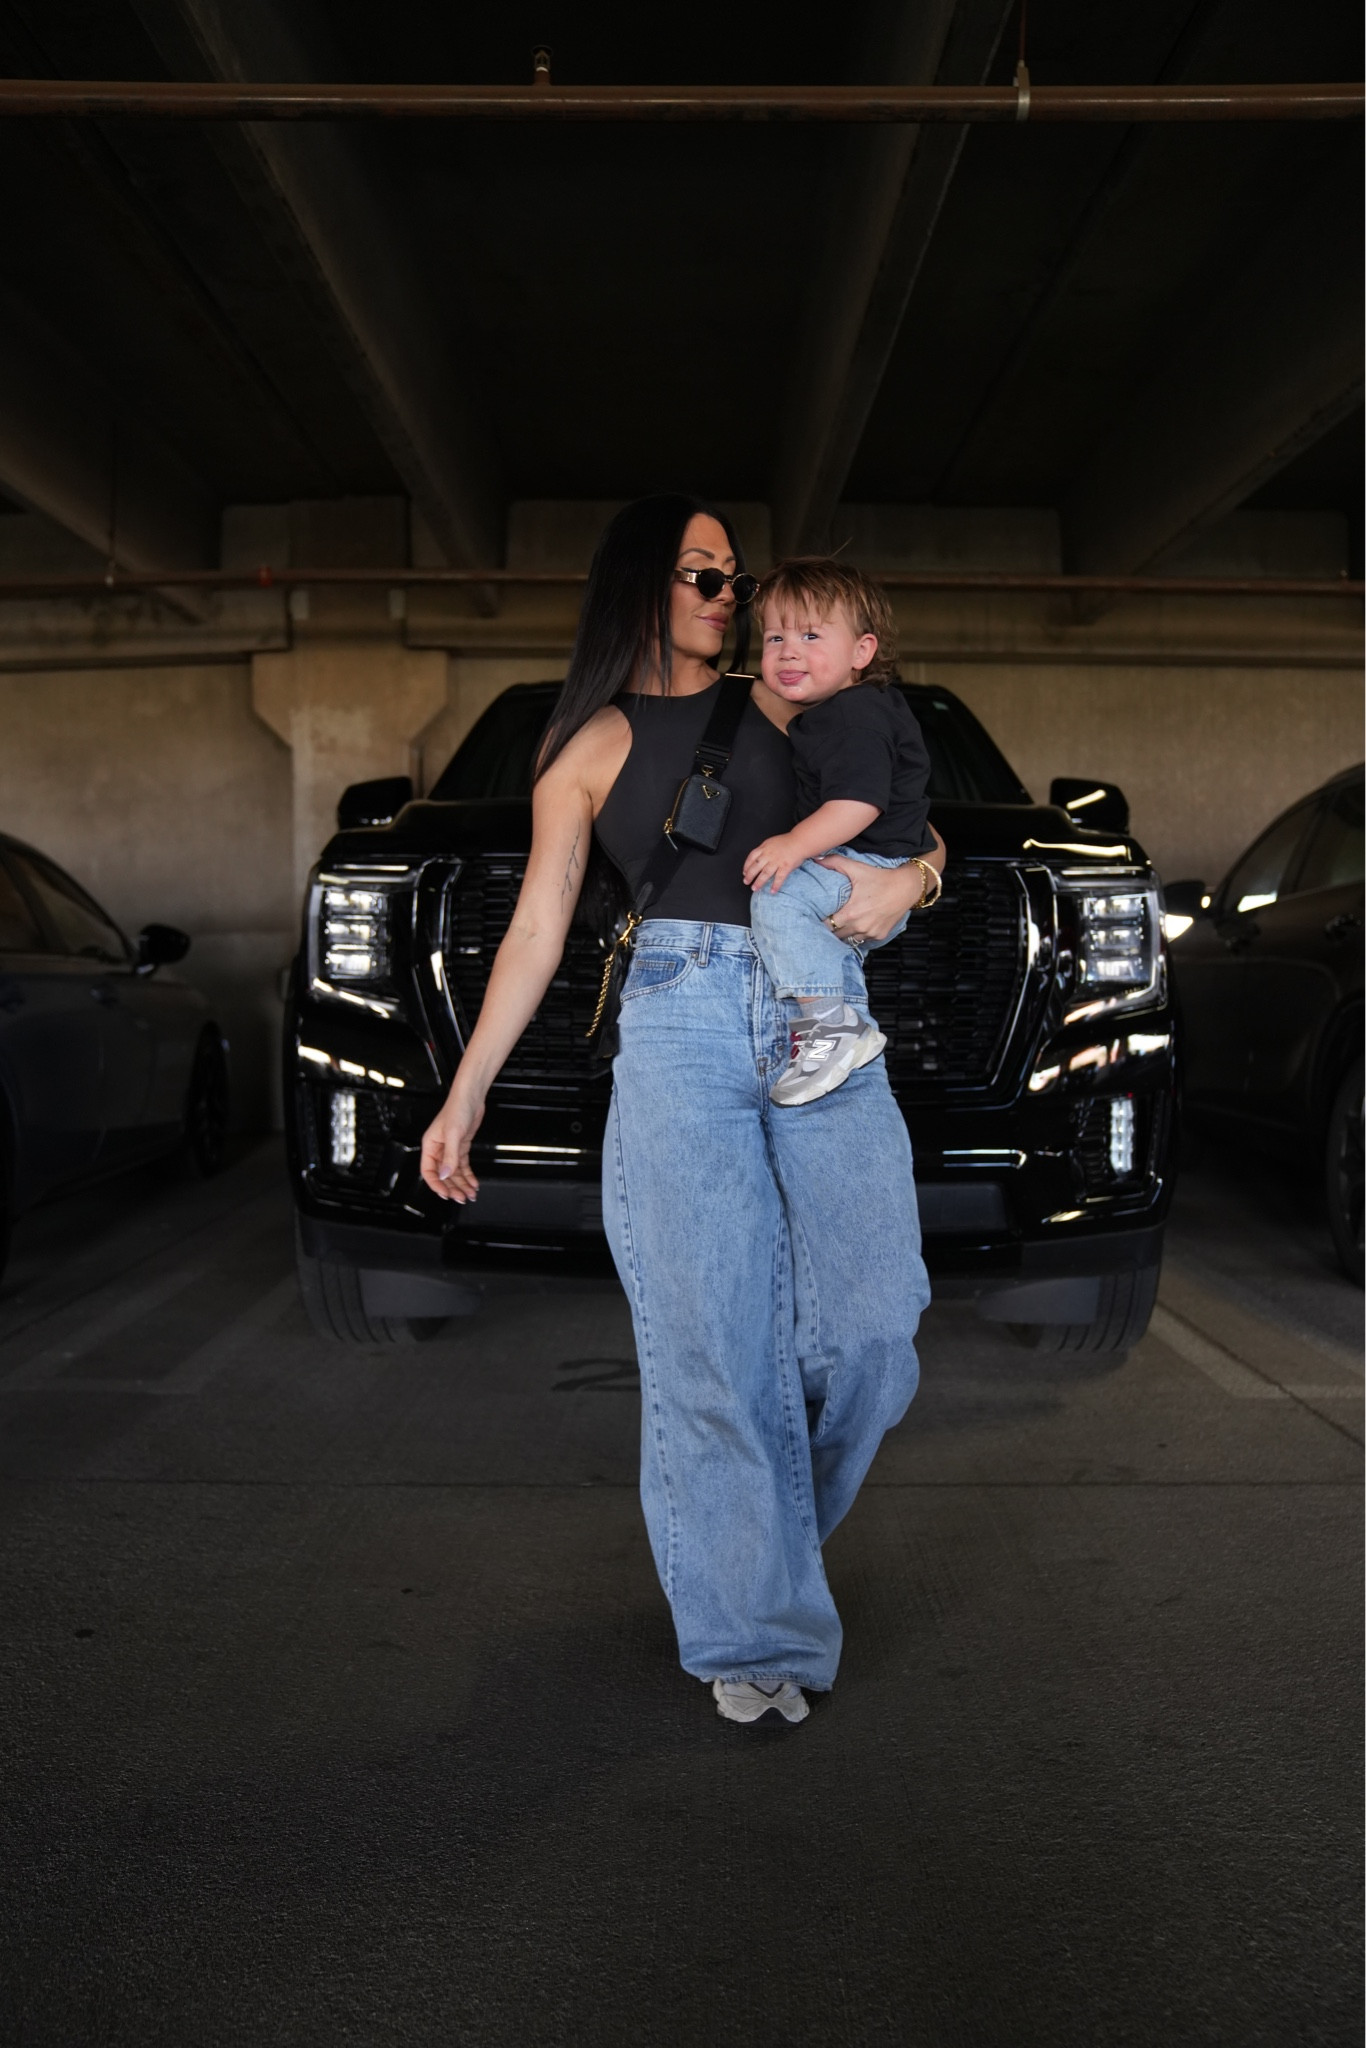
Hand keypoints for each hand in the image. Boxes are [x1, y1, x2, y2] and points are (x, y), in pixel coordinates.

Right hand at [419, 1088, 484, 1202]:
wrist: (471, 1098)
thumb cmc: (457, 1109)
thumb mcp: (453, 1134)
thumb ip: (449, 1156)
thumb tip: (445, 1175)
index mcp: (430, 1146)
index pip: (429, 1171)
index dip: (437, 1185)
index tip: (445, 1194)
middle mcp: (438, 1149)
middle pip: (443, 1175)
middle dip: (453, 1187)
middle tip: (461, 1197)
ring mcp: (450, 1149)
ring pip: (454, 1173)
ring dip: (462, 1184)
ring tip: (469, 1194)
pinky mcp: (461, 1147)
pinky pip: (462, 1166)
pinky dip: (468, 1175)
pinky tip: (473, 1183)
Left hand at [744, 833, 802, 893]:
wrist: (800, 841)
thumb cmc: (787, 842)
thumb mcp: (771, 842)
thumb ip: (763, 850)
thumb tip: (756, 859)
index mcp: (764, 848)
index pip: (751, 857)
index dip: (746, 866)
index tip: (744, 872)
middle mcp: (769, 855)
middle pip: (756, 867)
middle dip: (750, 875)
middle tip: (746, 882)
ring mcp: (777, 861)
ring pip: (765, 873)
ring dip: (759, 882)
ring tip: (755, 888)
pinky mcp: (786, 867)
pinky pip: (779, 878)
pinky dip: (775, 885)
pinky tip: (772, 891)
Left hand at [818, 854, 925, 943]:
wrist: (906, 887)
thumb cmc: (881, 878)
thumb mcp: (857, 868)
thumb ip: (834, 863)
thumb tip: (816, 858)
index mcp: (850, 913)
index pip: (826, 925)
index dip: (820, 921)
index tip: (819, 915)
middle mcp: (859, 926)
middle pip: (835, 935)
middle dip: (831, 928)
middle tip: (828, 919)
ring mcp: (870, 933)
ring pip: (849, 940)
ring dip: (844, 933)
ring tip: (841, 924)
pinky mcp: (879, 935)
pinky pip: (863, 940)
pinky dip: (859, 934)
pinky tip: (858, 925)